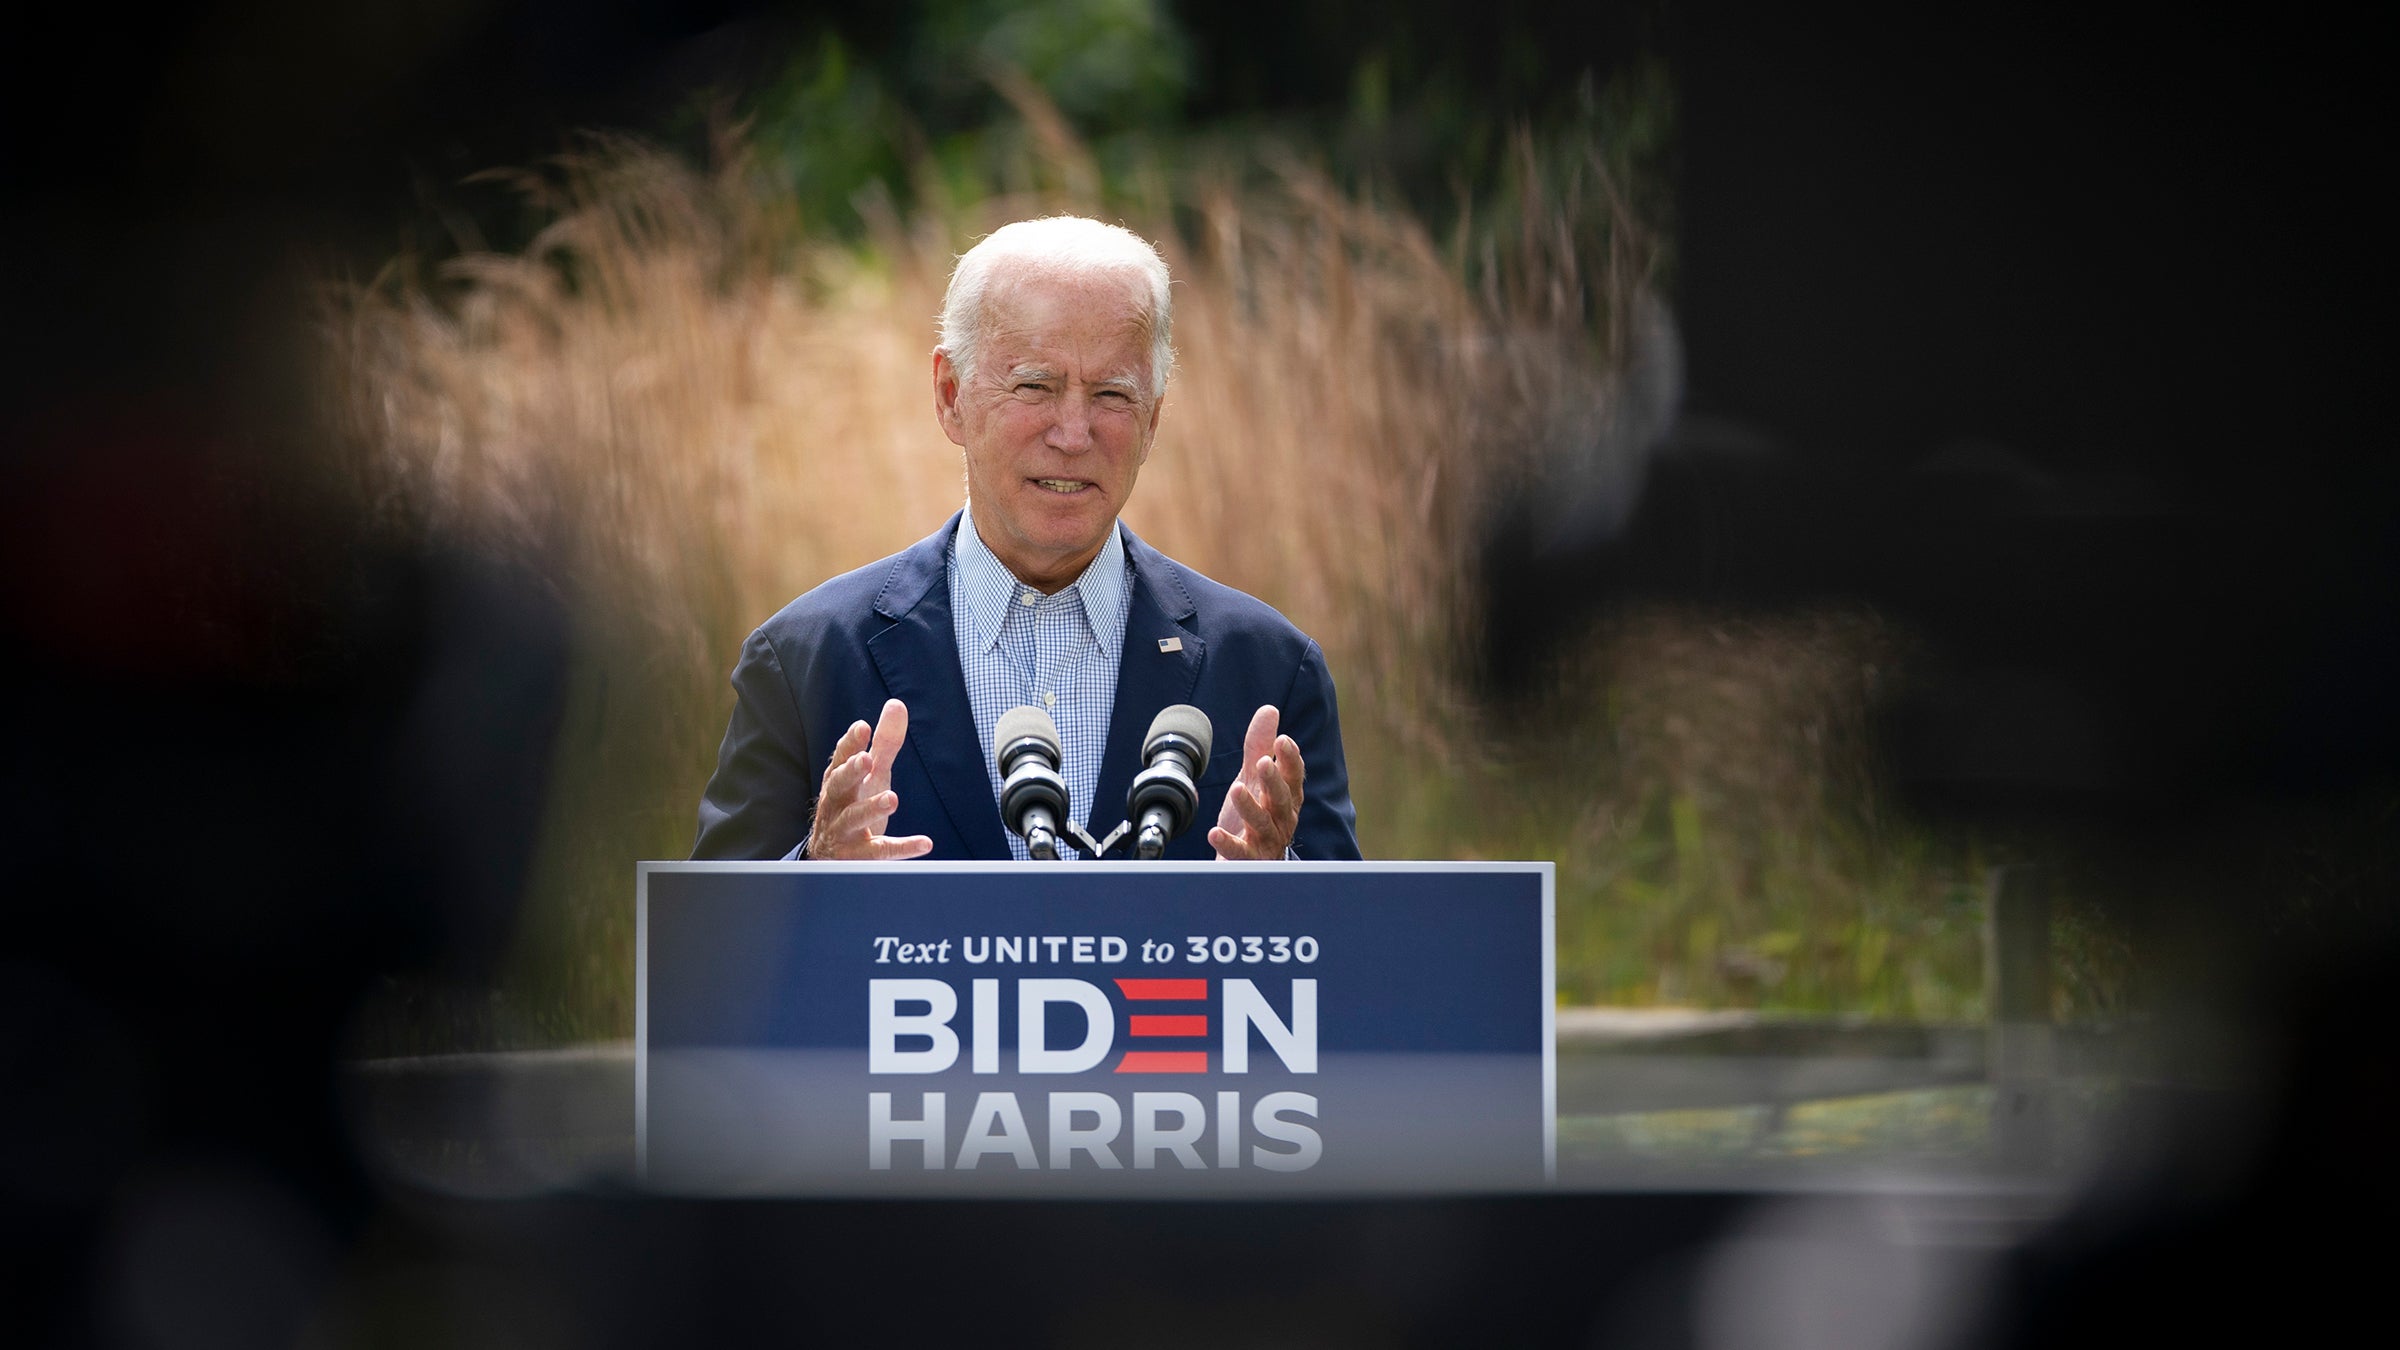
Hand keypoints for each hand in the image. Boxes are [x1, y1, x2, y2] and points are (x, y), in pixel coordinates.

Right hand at [805, 698, 934, 859]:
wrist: (830, 855)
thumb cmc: (853, 803)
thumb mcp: (870, 774)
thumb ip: (884, 743)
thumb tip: (896, 704)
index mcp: (838, 781)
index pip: (840, 759)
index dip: (850, 744)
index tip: (862, 727)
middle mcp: (836, 804)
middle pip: (839, 786)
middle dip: (851, 772)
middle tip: (865, 760)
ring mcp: (844, 831)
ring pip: (854, 819)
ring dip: (872, 808)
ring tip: (892, 799)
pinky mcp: (859, 856)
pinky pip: (880, 852)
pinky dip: (903, 848)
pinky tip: (925, 843)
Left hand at [1208, 704, 1304, 859]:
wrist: (1247, 860)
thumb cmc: (1256, 815)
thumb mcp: (1255, 778)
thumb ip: (1261, 746)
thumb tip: (1270, 710)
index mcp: (1287, 797)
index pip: (1294, 776)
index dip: (1290, 759)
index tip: (1283, 740)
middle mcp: (1282, 819)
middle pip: (1282, 799)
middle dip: (1274, 780)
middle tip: (1263, 763)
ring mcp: (1267, 841)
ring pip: (1263, 823)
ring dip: (1251, 806)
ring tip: (1236, 789)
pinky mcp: (1249, 859)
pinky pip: (1241, 853)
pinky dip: (1229, 843)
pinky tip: (1214, 833)